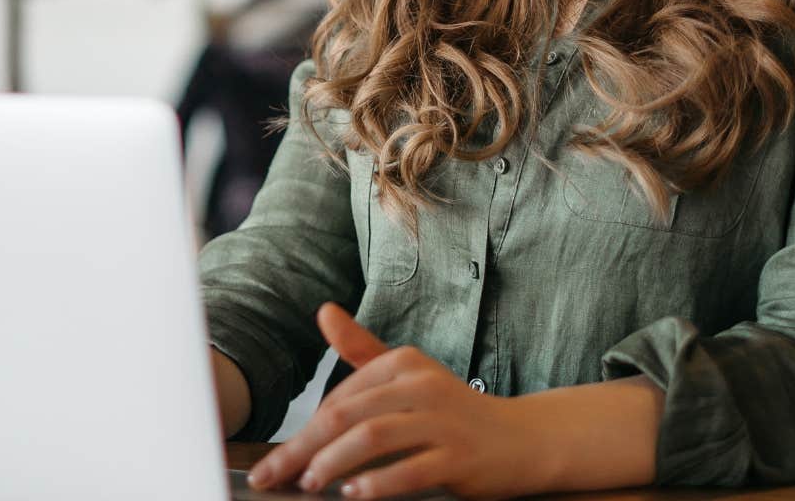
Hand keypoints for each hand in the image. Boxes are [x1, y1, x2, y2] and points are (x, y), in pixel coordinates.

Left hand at [245, 302, 553, 499]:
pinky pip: (411, 469)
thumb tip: (323, 312)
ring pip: (374, 438)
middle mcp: (422, 385)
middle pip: (348, 416)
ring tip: (309, 482)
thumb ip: (362, 350)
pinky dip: (378, 482)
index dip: (304, 431)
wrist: (523, 440)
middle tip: (272, 475)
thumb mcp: (408, 376)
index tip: (277, 461)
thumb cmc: (454, 412)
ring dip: (333, 462)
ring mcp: (443, 420)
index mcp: (404, 363)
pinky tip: (354, 492)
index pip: (340, 399)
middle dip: (302, 448)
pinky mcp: (460, 456)